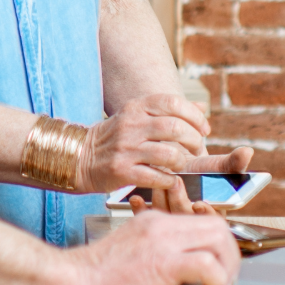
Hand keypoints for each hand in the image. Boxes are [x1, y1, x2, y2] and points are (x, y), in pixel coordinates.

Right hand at [64, 210, 241, 284]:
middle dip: (231, 253)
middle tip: (227, 276)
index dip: (219, 241)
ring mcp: (164, 241)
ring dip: (228, 265)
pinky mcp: (165, 262)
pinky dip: (217, 280)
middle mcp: (162, 225)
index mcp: (155, 221)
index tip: (220, 261)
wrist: (77, 278)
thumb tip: (178, 264)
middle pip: (217, 227)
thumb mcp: (131, 247)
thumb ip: (154, 247)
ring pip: (218, 239)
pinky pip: (207, 264)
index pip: (202, 220)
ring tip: (221, 284)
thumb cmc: (99, 272)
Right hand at [78, 95, 253, 211]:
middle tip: (197, 150)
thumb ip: (169, 111)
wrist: (80, 157)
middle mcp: (131, 125)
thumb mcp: (137, 115)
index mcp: (137, 107)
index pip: (173, 103)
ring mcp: (126, 149)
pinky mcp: (122, 171)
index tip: (204, 129)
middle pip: (175, 128)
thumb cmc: (116, 137)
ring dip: (182, 162)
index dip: (195, 117)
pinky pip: (156, 177)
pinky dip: (169, 180)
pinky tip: (170, 180)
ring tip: (181, 166)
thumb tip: (202, 106)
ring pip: (169, 154)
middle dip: (194, 141)